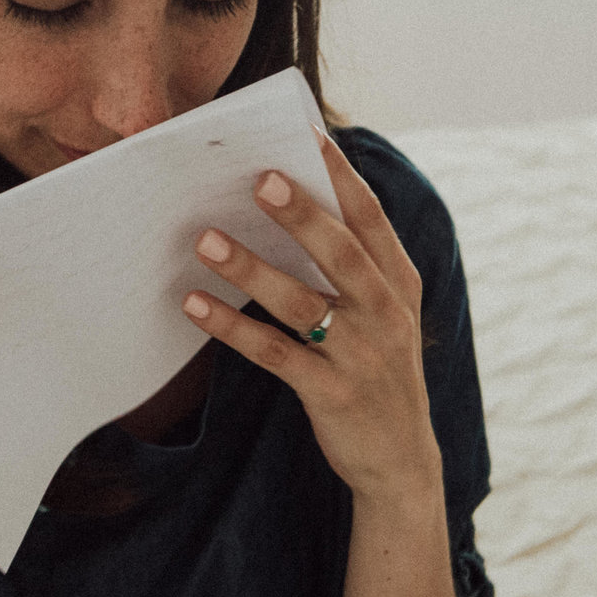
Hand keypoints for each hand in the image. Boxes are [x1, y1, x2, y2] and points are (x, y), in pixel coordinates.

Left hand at [183, 138, 439, 502]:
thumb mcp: (384, 316)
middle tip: (260, 178)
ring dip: (251, 269)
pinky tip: (195, 305)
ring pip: (301, 304)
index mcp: (399, 284)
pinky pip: (274, 354)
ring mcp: (361, 356)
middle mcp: (386, 315)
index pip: (372, 219)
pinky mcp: (332, 393)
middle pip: (341, 254)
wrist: (401, 461)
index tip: (309, 135)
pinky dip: (232, 327)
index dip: (341, 177)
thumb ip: (353, 268)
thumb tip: (291, 207)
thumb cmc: (379, 372)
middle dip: (302, 215)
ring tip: (206, 239)